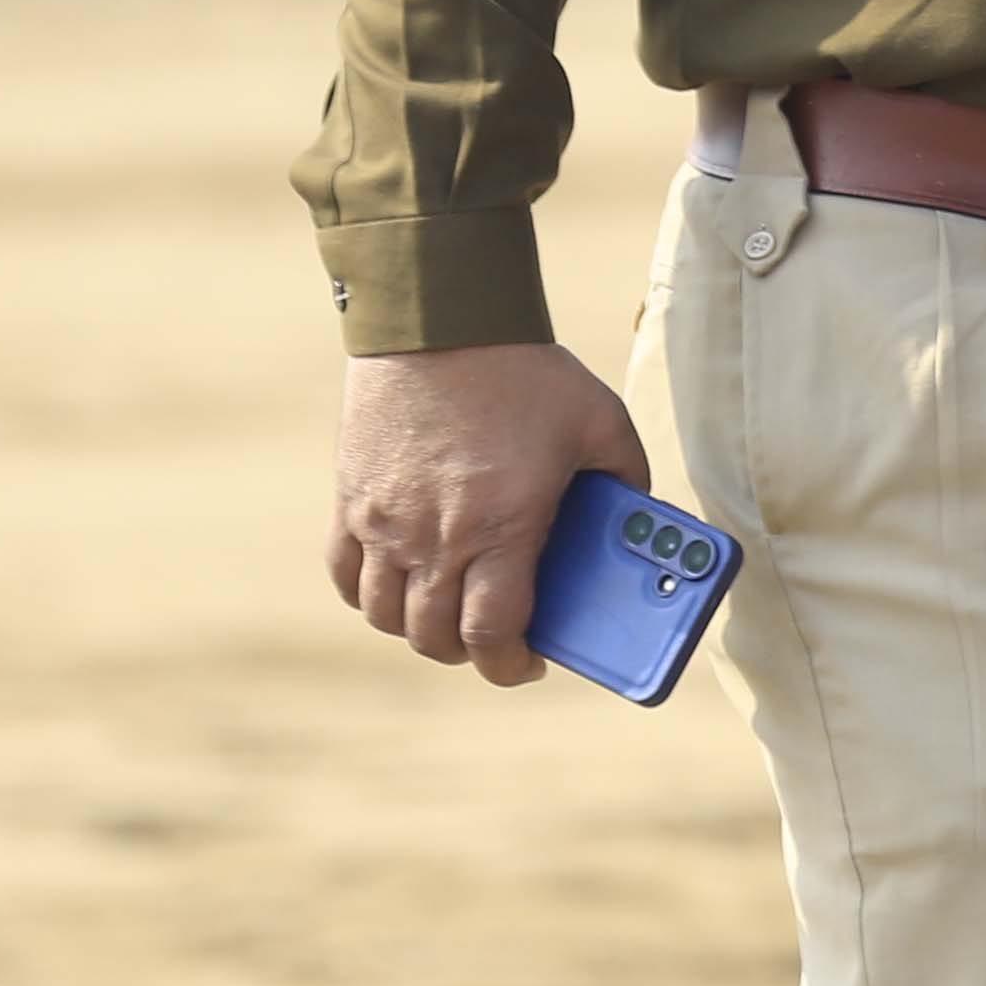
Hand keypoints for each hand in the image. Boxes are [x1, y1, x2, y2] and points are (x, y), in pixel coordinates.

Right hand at [327, 338, 652, 686]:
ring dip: (419, 629)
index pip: (492, 634)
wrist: (441, 320)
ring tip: (448, 614)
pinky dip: (368, 595)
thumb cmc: (525, 373)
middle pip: (434, 637)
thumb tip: (641, 518)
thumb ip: (627, 478)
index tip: (530, 663)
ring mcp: (383, 522)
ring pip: (386, 616)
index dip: (510, 665)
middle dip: (468, 653)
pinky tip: (397, 586)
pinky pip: (344, 576)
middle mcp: (434, 537)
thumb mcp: (602, 421)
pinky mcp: (349, 500)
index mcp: (500, 527)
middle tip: (493, 640)